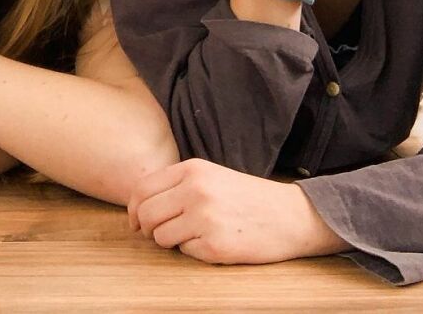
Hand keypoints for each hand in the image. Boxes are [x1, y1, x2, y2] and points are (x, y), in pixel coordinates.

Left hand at [127, 159, 346, 263]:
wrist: (290, 216)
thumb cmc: (246, 197)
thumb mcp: (210, 176)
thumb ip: (177, 184)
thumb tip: (139, 207)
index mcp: (191, 170)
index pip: (142, 188)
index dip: (133, 209)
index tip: (135, 222)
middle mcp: (194, 190)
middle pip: (145, 214)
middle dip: (146, 228)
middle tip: (158, 234)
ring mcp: (204, 218)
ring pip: (160, 237)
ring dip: (171, 241)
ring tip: (193, 235)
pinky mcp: (215, 246)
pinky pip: (185, 253)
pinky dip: (193, 252)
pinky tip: (213, 242)